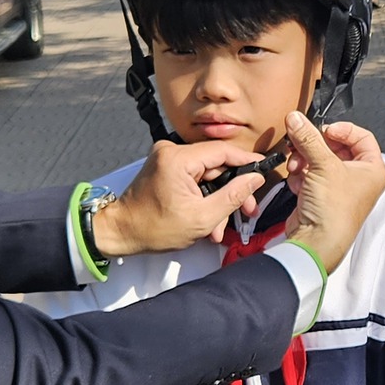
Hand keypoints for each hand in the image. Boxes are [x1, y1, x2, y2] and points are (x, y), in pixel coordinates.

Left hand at [93, 140, 269, 256]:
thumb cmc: (154, 228)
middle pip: (217, 164)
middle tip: (248, 210)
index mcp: (178, 159)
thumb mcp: (201, 218)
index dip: (248, 162)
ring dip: (218, 199)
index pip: (223, 152)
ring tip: (220, 226)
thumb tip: (255, 179)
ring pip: (207, 175)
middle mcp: (171, 151)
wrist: (120, 232)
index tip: (265, 171)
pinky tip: (209, 218)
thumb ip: (233, 196)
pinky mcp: (166, 168)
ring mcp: (167, 158)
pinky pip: (195, 178)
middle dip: (233, 190)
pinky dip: (204, 196)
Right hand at [283, 115, 384, 270]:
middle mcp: (359, 179)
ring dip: (304, 160)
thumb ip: (309, 138)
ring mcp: (339, 188)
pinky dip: (301, 176)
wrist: (317, 241)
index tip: (324, 129)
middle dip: (315, 146)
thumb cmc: (335, 212)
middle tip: (301, 142)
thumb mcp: (323, 165)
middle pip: (336, 147)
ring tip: (297, 165)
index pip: (362, 137)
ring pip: (320, 161)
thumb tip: (298, 119)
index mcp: (373, 169)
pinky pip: (310, 175)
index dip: (342, 129)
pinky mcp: (321, 196)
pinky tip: (298, 182)